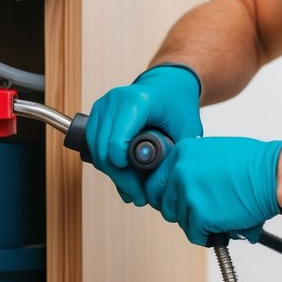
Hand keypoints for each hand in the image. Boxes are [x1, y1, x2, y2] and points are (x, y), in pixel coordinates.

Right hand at [84, 64, 202, 205]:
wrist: (167, 85)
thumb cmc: (178, 104)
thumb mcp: (187, 129)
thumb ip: (177, 154)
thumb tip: (162, 185)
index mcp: (135, 101)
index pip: (116, 143)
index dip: (125, 170)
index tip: (140, 186)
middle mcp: (113, 101)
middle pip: (104, 151)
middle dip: (120, 179)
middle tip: (139, 196)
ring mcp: (101, 107)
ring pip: (95, 152)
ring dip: (113, 175)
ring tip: (133, 191)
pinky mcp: (96, 115)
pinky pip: (93, 147)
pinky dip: (107, 165)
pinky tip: (123, 178)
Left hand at [146, 136, 281, 245]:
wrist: (274, 175)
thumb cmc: (254, 164)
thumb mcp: (214, 152)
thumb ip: (194, 166)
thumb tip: (183, 185)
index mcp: (182, 152)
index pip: (156, 181)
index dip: (167, 195)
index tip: (176, 202)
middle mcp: (179, 172)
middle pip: (165, 204)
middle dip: (182, 211)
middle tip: (200, 212)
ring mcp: (188, 194)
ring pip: (181, 220)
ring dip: (198, 223)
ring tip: (220, 215)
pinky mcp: (199, 216)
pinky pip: (195, 234)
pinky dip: (208, 235)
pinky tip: (223, 225)